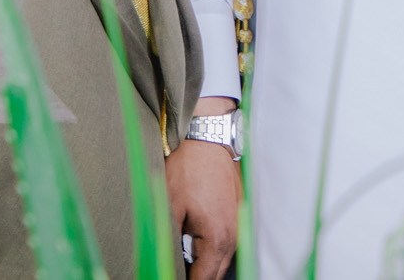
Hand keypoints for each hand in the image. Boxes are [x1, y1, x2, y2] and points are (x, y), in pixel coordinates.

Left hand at [165, 97, 241, 279]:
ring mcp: (238, 224)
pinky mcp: (237, 213)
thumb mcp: (170, 208)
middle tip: (176, 271)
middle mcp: (234, 236)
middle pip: (216, 273)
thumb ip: (169, 244)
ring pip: (222, 259)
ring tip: (185, 261)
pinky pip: (226, 243)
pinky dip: (212, 250)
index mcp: (217, 239)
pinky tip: (195, 244)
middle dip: (198, 277)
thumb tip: (165, 266)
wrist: (208, 138)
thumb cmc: (188, 169)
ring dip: (205, 265)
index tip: (170, 277)